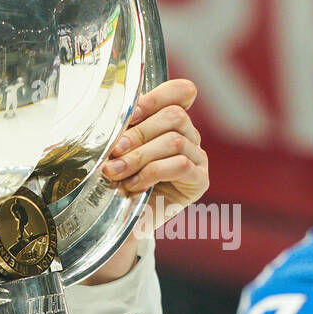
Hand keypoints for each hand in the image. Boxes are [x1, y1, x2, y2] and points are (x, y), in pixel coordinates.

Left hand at [103, 77, 208, 226]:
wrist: (124, 221)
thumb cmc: (120, 182)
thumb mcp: (119, 152)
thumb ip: (123, 131)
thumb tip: (113, 118)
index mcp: (171, 122)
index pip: (182, 92)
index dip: (157, 98)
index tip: (130, 116)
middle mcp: (189, 136)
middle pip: (174, 116)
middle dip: (139, 133)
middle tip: (114, 152)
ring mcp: (198, 158)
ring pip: (175, 141)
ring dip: (140, 156)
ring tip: (116, 172)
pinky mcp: (199, 180)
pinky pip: (180, 165)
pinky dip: (152, 173)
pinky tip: (134, 185)